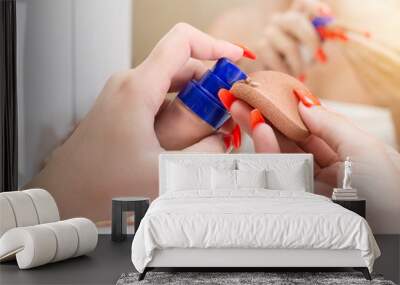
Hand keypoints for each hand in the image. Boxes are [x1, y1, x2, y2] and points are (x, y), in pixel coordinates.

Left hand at [26, 23, 244, 221]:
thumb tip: (224, 139)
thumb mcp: (166, 172)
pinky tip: (187, 140)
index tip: (236, 59)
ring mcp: (125, 96)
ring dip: (196, 105)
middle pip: (183, 67)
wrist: (66, 195)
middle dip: (210, 89)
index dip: (215, 45)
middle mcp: (130, 84)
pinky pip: (161, 100)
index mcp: (138, 88)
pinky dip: (180, 113)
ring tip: (208, 135)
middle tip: (227, 117)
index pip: (182, 42)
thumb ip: (206, 154)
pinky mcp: (124, 109)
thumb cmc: (102, 185)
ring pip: (173, 85)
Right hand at [229, 93, 399, 232]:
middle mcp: (328, 170)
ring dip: (261, 131)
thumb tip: (304, 101)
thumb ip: (332, 125)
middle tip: (242, 98)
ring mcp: (312, 187)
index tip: (268, 92)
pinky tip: (259, 132)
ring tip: (243, 111)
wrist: (389, 233)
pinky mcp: (299, 202)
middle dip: (266, 117)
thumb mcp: (367, 149)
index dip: (289, 108)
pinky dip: (267, 153)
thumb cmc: (390, 194)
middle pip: (291, 139)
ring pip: (281, 155)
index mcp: (347, 154)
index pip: (312, 126)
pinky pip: (279, 175)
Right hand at [255, 0, 330, 75]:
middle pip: (295, 21)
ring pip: (289, 46)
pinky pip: (276, 60)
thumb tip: (339, 34)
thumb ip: (322, 39)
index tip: (327, 15)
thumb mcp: (312, 49)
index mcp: (296, 15)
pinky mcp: (260, 47)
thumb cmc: (297, 60)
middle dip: (311, 40)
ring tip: (301, 74)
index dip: (314, 6)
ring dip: (299, 64)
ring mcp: (269, 32)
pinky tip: (289, 76)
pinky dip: (286, 71)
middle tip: (319, 58)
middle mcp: (280, 20)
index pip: (303, 2)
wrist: (274, 76)